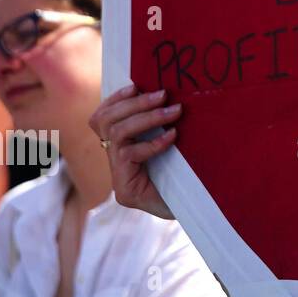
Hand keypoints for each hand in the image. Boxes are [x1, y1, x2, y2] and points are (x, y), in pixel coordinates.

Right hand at [88, 83, 178, 219]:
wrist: (196, 212)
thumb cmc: (189, 176)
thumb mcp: (175, 146)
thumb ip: (163, 125)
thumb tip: (171, 94)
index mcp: (120, 149)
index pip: (101, 119)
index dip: (115, 99)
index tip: (136, 84)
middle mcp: (114, 162)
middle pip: (105, 122)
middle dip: (133, 103)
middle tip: (163, 94)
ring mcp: (118, 177)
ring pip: (116, 134)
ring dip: (146, 117)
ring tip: (174, 110)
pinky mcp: (125, 189)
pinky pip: (130, 155)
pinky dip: (152, 141)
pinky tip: (173, 136)